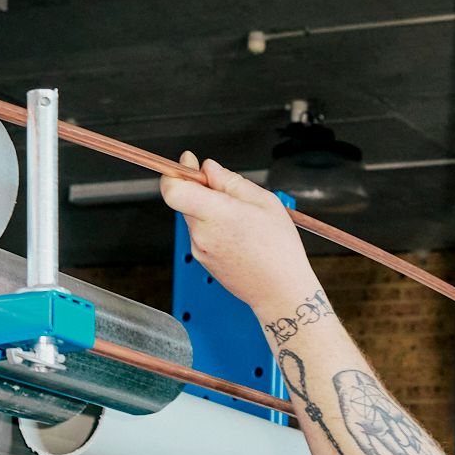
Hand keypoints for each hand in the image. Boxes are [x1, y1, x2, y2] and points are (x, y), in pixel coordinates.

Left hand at [161, 154, 321, 320]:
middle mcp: (202, 234)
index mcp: (217, 215)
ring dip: (209, 209)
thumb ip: (231, 181)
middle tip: (227, 190)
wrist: (280, 291)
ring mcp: (199, 249)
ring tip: (241, 218)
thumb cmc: (280, 250)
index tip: (187, 163)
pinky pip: (200, 233)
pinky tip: (238, 234)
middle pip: (185, 200)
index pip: (173, 190)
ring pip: (194, 216)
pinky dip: (213, 226)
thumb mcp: (265, 202)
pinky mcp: (202, 259)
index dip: (175, 172)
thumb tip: (210, 169)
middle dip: (201, 189)